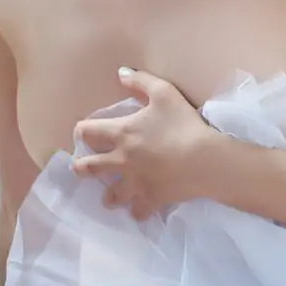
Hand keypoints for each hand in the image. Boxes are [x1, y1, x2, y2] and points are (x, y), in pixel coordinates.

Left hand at [73, 67, 216, 219]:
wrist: (204, 160)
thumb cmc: (183, 123)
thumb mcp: (165, 93)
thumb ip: (140, 81)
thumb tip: (120, 73)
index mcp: (121, 133)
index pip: (87, 131)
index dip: (80, 131)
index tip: (82, 134)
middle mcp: (121, 160)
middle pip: (89, 167)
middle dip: (81, 168)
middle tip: (82, 168)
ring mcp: (135, 182)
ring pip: (110, 196)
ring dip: (108, 196)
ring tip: (109, 197)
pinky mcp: (151, 199)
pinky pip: (138, 211)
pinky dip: (138, 211)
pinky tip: (139, 210)